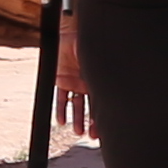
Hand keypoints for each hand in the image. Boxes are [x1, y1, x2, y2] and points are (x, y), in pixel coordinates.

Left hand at [52, 18, 93, 143]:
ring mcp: (75, 81)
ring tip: (78, 132)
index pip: (103, 99)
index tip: (104, 127)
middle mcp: (89, 80)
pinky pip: (61, 97)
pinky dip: (61, 109)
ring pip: (78, 104)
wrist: (67, 33)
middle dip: (93, 121)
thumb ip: (97, 77)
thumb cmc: (85, 43)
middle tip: (93, 135)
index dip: (104, 114)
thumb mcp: (94, 63)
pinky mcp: (61, 79)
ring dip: (78, 118)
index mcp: (99, 77)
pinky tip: (61, 121)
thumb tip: (106, 93)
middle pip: (92, 105)